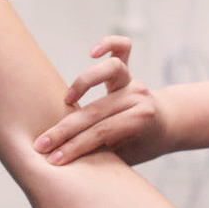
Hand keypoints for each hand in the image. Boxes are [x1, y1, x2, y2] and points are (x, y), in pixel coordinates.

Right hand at [34, 36, 172, 165]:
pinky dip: (109, 44)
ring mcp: (134, 80)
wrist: (166, 126)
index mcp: (140, 120)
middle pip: (96, 110)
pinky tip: (93, 52)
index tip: (53, 160)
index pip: (101, 133)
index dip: (75, 148)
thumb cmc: (142, 145)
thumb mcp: (127, 157)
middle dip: (65, 130)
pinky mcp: (128, 69)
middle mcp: (138, 96)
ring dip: (84, 82)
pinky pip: (122, 48)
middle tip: (42, 143)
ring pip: (110, 70)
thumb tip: (69, 163)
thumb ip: (103, 153)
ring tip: (66, 100)